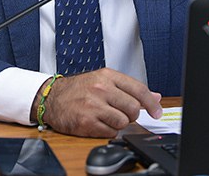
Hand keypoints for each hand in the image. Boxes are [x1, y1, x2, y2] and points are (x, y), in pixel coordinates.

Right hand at [38, 68, 161, 137]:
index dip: (152, 103)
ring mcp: (93, 106)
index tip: (157, 112)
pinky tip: (100, 123)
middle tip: (122, 113)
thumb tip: (155, 96)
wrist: (51, 98)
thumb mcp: (103, 80)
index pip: (139, 89)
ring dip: (120, 123)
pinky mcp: (86, 122)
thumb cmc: (78, 89)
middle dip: (131, 114)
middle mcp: (101, 89)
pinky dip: (109, 130)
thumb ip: (129, 88)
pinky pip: (111, 132)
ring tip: (108, 117)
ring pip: (123, 122)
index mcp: (107, 76)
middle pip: (133, 108)